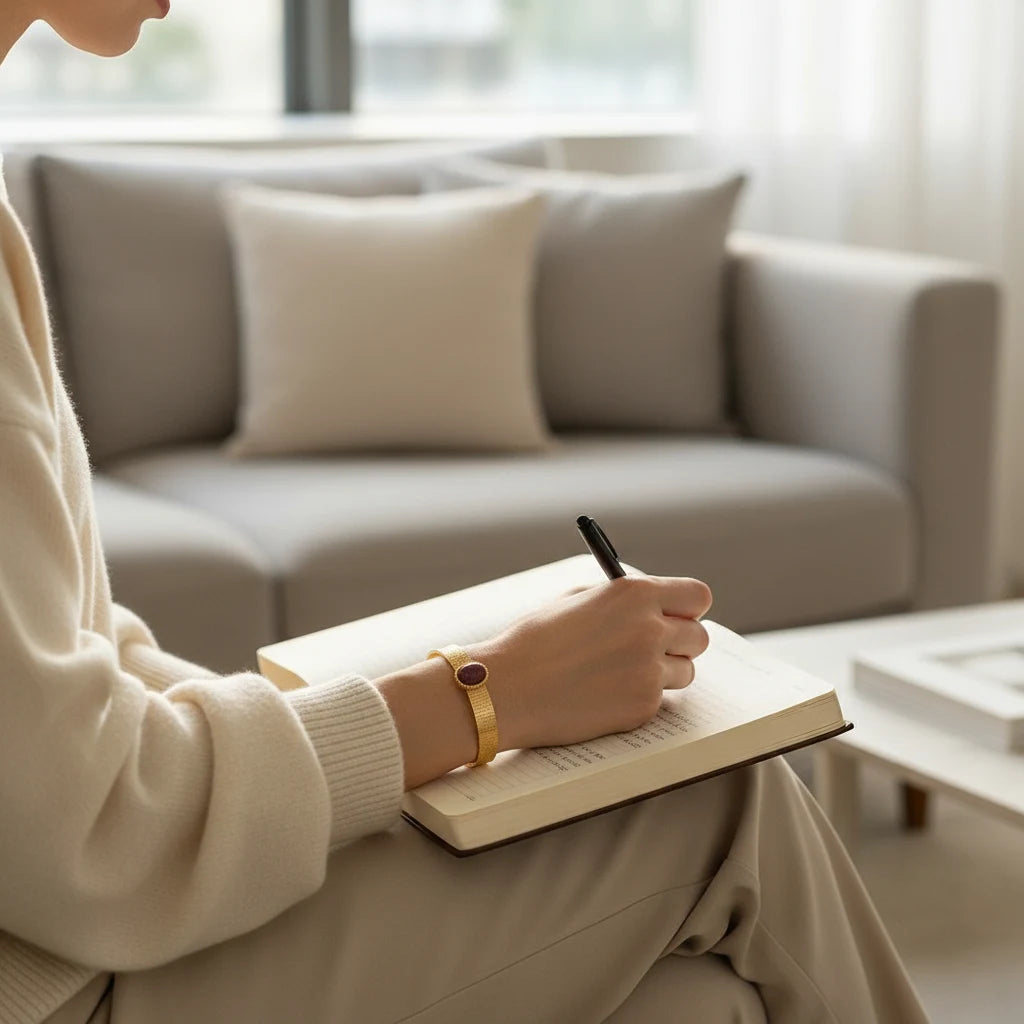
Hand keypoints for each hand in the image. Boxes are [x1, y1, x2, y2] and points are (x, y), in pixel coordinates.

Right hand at [466, 575, 712, 751]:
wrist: (507, 688)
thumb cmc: (535, 641)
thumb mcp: (577, 600)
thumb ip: (621, 600)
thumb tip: (654, 605)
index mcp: (635, 595)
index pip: (697, 596)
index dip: (688, 607)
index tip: (679, 614)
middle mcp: (650, 629)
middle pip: (699, 636)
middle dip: (681, 641)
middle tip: (656, 647)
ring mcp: (649, 671)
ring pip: (686, 671)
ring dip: (664, 671)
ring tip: (622, 672)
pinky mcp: (643, 707)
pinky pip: (660, 699)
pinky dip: (639, 697)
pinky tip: (604, 693)